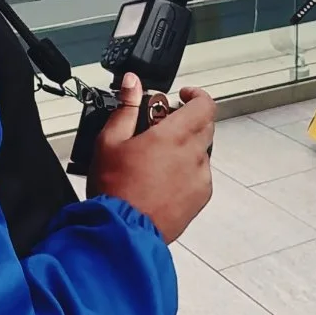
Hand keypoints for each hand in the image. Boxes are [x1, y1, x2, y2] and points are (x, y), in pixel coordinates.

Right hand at [87, 74, 214, 243]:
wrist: (122, 231)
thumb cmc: (115, 190)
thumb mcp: (110, 141)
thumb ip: (126, 107)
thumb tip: (132, 83)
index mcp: (175, 136)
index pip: (205, 105)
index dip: (196, 95)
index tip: (183, 96)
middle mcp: (193, 155)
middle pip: (205, 126)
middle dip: (188, 120)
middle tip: (164, 125)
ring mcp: (200, 178)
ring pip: (202, 152)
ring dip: (187, 146)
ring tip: (158, 157)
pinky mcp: (200, 198)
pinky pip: (200, 175)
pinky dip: (187, 170)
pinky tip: (162, 179)